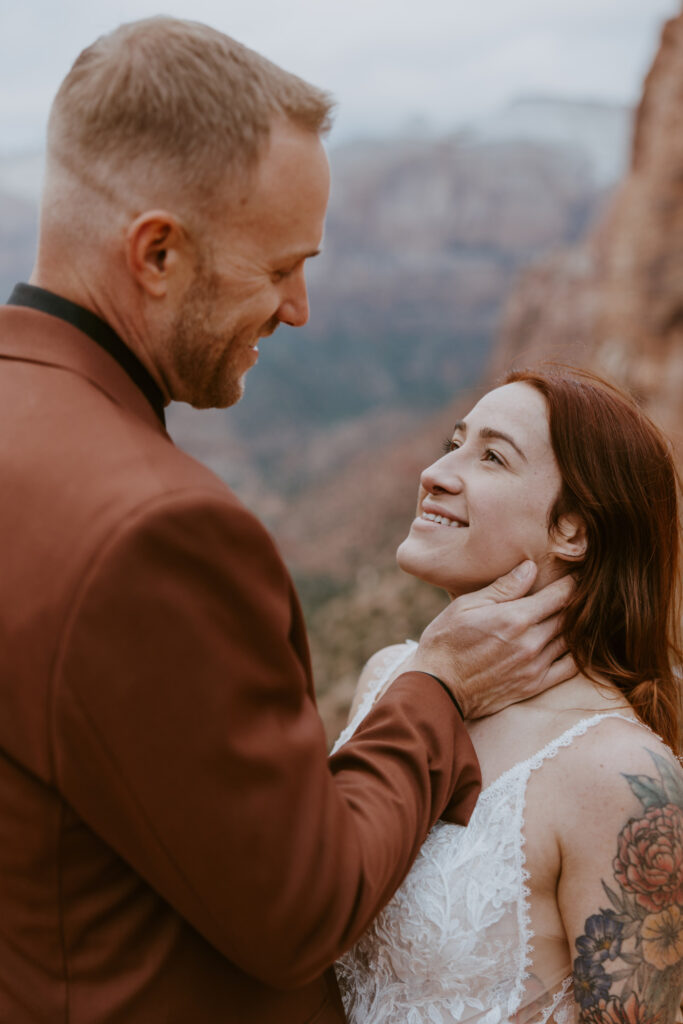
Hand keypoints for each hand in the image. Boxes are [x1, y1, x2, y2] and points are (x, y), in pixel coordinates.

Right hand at [412, 561, 574, 718]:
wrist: (438, 687)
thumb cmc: (446, 641)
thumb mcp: (466, 605)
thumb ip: (502, 587)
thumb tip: (531, 568)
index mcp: (515, 618)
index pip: (560, 595)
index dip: (572, 582)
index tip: (575, 575)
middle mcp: (531, 642)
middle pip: (569, 617)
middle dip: (576, 602)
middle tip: (578, 593)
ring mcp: (535, 666)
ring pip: (571, 640)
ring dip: (576, 626)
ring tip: (574, 615)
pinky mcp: (534, 686)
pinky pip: (569, 668)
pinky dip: (577, 654)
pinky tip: (571, 644)